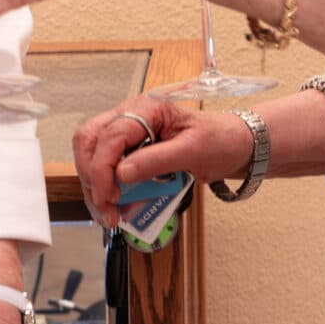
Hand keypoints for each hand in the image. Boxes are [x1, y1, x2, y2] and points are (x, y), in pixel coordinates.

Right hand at [74, 93, 251, 227]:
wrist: (234, 146)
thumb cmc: (219, 140)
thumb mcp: (193, 151)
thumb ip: (157, 160)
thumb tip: (121, 174)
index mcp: (147, 108)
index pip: (111, 135)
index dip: (103, 168)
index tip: (109, 197)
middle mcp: (131, 117)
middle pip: (90, 141)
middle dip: (92, 177)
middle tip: (106, 208)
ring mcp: (128, 134)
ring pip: (92, 156)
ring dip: (95, 187)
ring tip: (111, 215)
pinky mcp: (129, 152)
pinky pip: (106, 169)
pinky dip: (106, 190)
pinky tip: (117, 208)